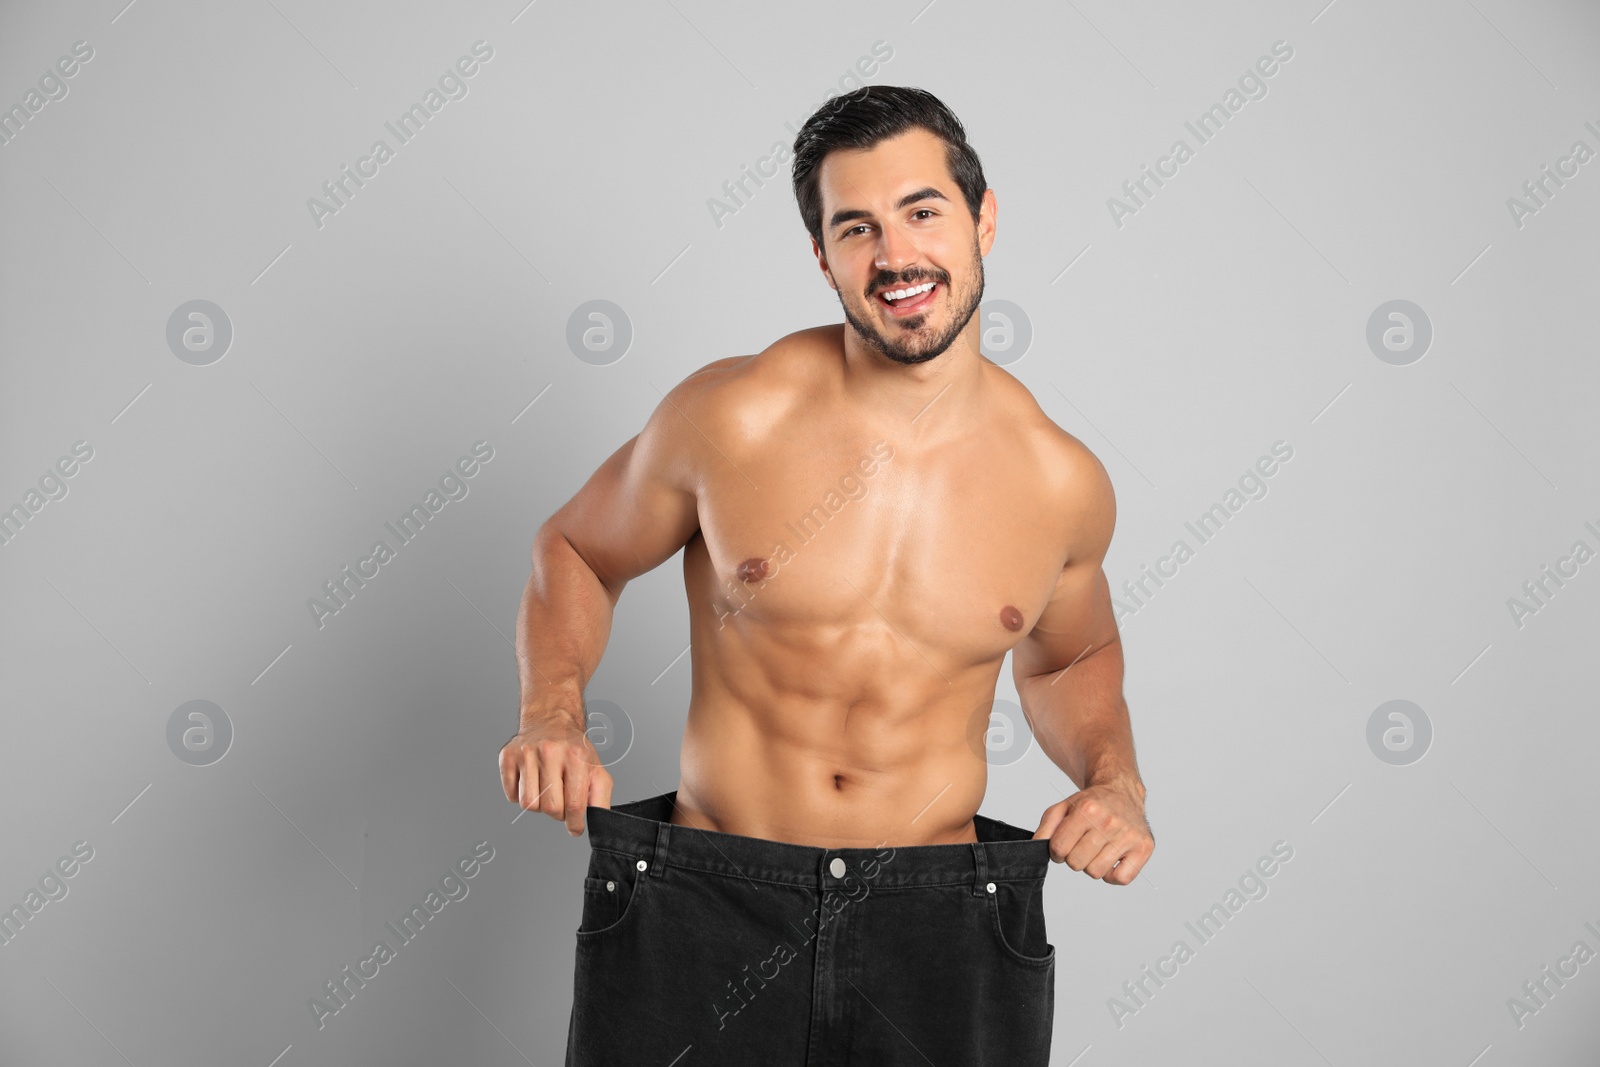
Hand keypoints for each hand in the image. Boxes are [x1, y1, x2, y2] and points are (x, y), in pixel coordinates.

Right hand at [498, 711, 612, 836]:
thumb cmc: (574, 749)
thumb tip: (597, 821)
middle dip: (558, 813)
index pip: (574, 804)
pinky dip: (521, 795)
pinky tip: (531, 781)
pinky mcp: (507, 757)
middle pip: (550, 807)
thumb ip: (601, 797)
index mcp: (575, 756)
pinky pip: (511, 795)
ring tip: (546, 790)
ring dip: (539, 805)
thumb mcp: (596, 769)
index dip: (575, 823)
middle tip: (561, 802)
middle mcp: (549, 751)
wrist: (551, 720)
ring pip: (528, 804)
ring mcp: (526, 753)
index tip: (575, 828)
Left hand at [1033, 781, 1152, 884]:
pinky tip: (1111, 858)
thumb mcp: (1064, 807)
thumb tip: (1037, 846)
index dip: (1056, 850)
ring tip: (1097, 849)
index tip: (1064, 843)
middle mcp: (1109, 821)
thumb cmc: (1092, 803)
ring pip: (1096, 873)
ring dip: (1092, 865)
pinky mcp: (1143, 847)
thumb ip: (1046, 827)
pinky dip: (1113, 875)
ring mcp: (1128, 835)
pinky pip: (1121, 879)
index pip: (1059, 848)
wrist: (1122, 793)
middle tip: (1082, 845)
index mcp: (1087, 809)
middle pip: (1076, 863)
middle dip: (1074, 857)